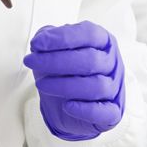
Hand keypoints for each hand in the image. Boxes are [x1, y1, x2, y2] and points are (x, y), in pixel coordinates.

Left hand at [23, 22, 125, 140]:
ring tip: (41, 84)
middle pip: (91, 60)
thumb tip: (41, 40)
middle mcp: (112, 63)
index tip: (37, 44)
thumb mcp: (54, 48)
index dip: (62, 38)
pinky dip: (85, 109)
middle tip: (32, 62)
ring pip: (96, 86)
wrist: (68, 102)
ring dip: (64, 85)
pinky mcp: (112, 112)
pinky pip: (105, 112)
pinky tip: (67, 106)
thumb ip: (48, 38)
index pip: (88, 34)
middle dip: (56, 61)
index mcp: (103, 42)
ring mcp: (114, 88)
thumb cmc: (65, 70)